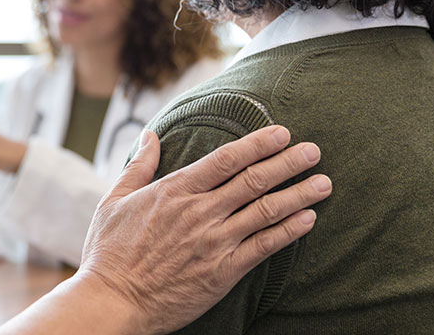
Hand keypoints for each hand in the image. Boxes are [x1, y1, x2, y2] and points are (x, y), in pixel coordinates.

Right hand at [74, 126, 330, 334]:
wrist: (113, 302)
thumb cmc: (109, 253)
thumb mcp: (115, 201)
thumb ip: (139, 166)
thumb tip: (149, 135)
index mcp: (174, 191)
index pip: (226, 159)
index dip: (257, 144)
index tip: (281, 133)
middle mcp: (199, 212)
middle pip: (253, 180)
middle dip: (288, 162)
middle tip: (313, 150)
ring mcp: (213, 242)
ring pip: (265, 211)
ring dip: (298, 194)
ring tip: (324, 183)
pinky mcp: (222, 272)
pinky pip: (264, 247)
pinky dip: (288, 231)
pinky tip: (308, 220)